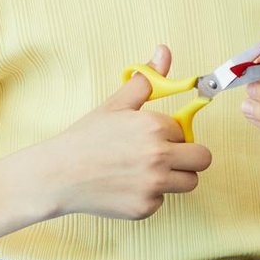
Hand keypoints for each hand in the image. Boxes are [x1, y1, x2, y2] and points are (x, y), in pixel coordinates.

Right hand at [35, 44, 212, 219]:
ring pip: (189, 182)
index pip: (186, 131)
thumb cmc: (86, 139)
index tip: (150, 137)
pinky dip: (150, 196)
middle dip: (188, 157)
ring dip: (174, 177)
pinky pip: (163, 200)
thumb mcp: (116, 105)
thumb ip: (147, 81)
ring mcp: (153, 184)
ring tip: (144, 171)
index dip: (170, 134)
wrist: (56, 175)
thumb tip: (164, 51)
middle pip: (203, 159)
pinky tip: (126, 186)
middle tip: (163, 156)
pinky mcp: (145, 207)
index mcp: (154, 127)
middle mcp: (158, 156)